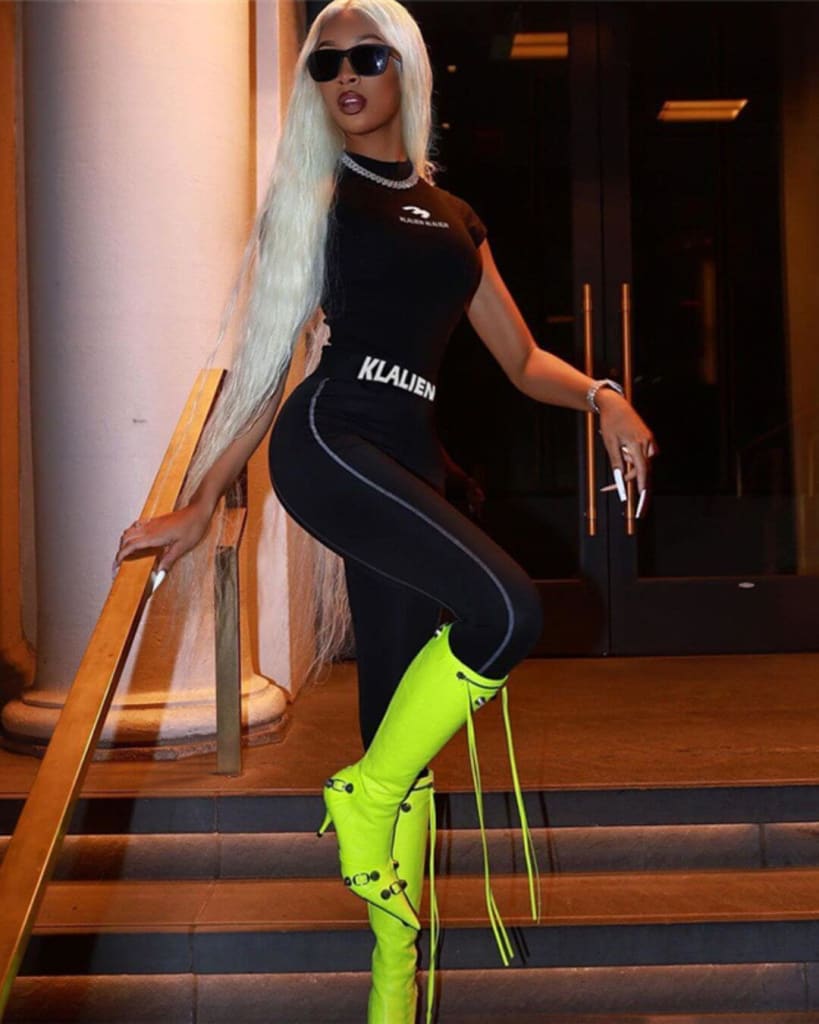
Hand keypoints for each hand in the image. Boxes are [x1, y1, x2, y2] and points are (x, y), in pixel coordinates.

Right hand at [112, 503, 211, 579]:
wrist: (198, 511)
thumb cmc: (192, 527)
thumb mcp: (182, 547)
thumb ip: (168, 561)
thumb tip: (158, 575)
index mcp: (154, 536)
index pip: (130, 546)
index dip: (120, 556)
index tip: (116, 565)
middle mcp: (149, 528)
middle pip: (125, 538)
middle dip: (119, 550)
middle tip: (119, 563)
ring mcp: (151, 523)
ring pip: (129, 531)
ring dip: (124, 542)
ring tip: (125, 553)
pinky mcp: (155, 521)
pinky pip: (137, 525)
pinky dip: (131, 533)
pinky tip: (136, 540)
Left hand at [596, 389, 658, 515]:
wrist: (616, 405)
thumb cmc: (611, 422)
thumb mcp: (609, 444)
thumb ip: (616, 463)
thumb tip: (620, 480)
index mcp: (638, 445)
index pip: (642, 473)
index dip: (642, 491)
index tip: (640, 505)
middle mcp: (648, 445)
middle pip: (642, 472)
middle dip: (628, 481)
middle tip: (609, 488)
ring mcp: (650, 443)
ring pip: (641, 466)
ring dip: (628, 466)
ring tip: (617, 447)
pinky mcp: (649, 442)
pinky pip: (642, 458)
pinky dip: (632, 460)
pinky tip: (623, 447)